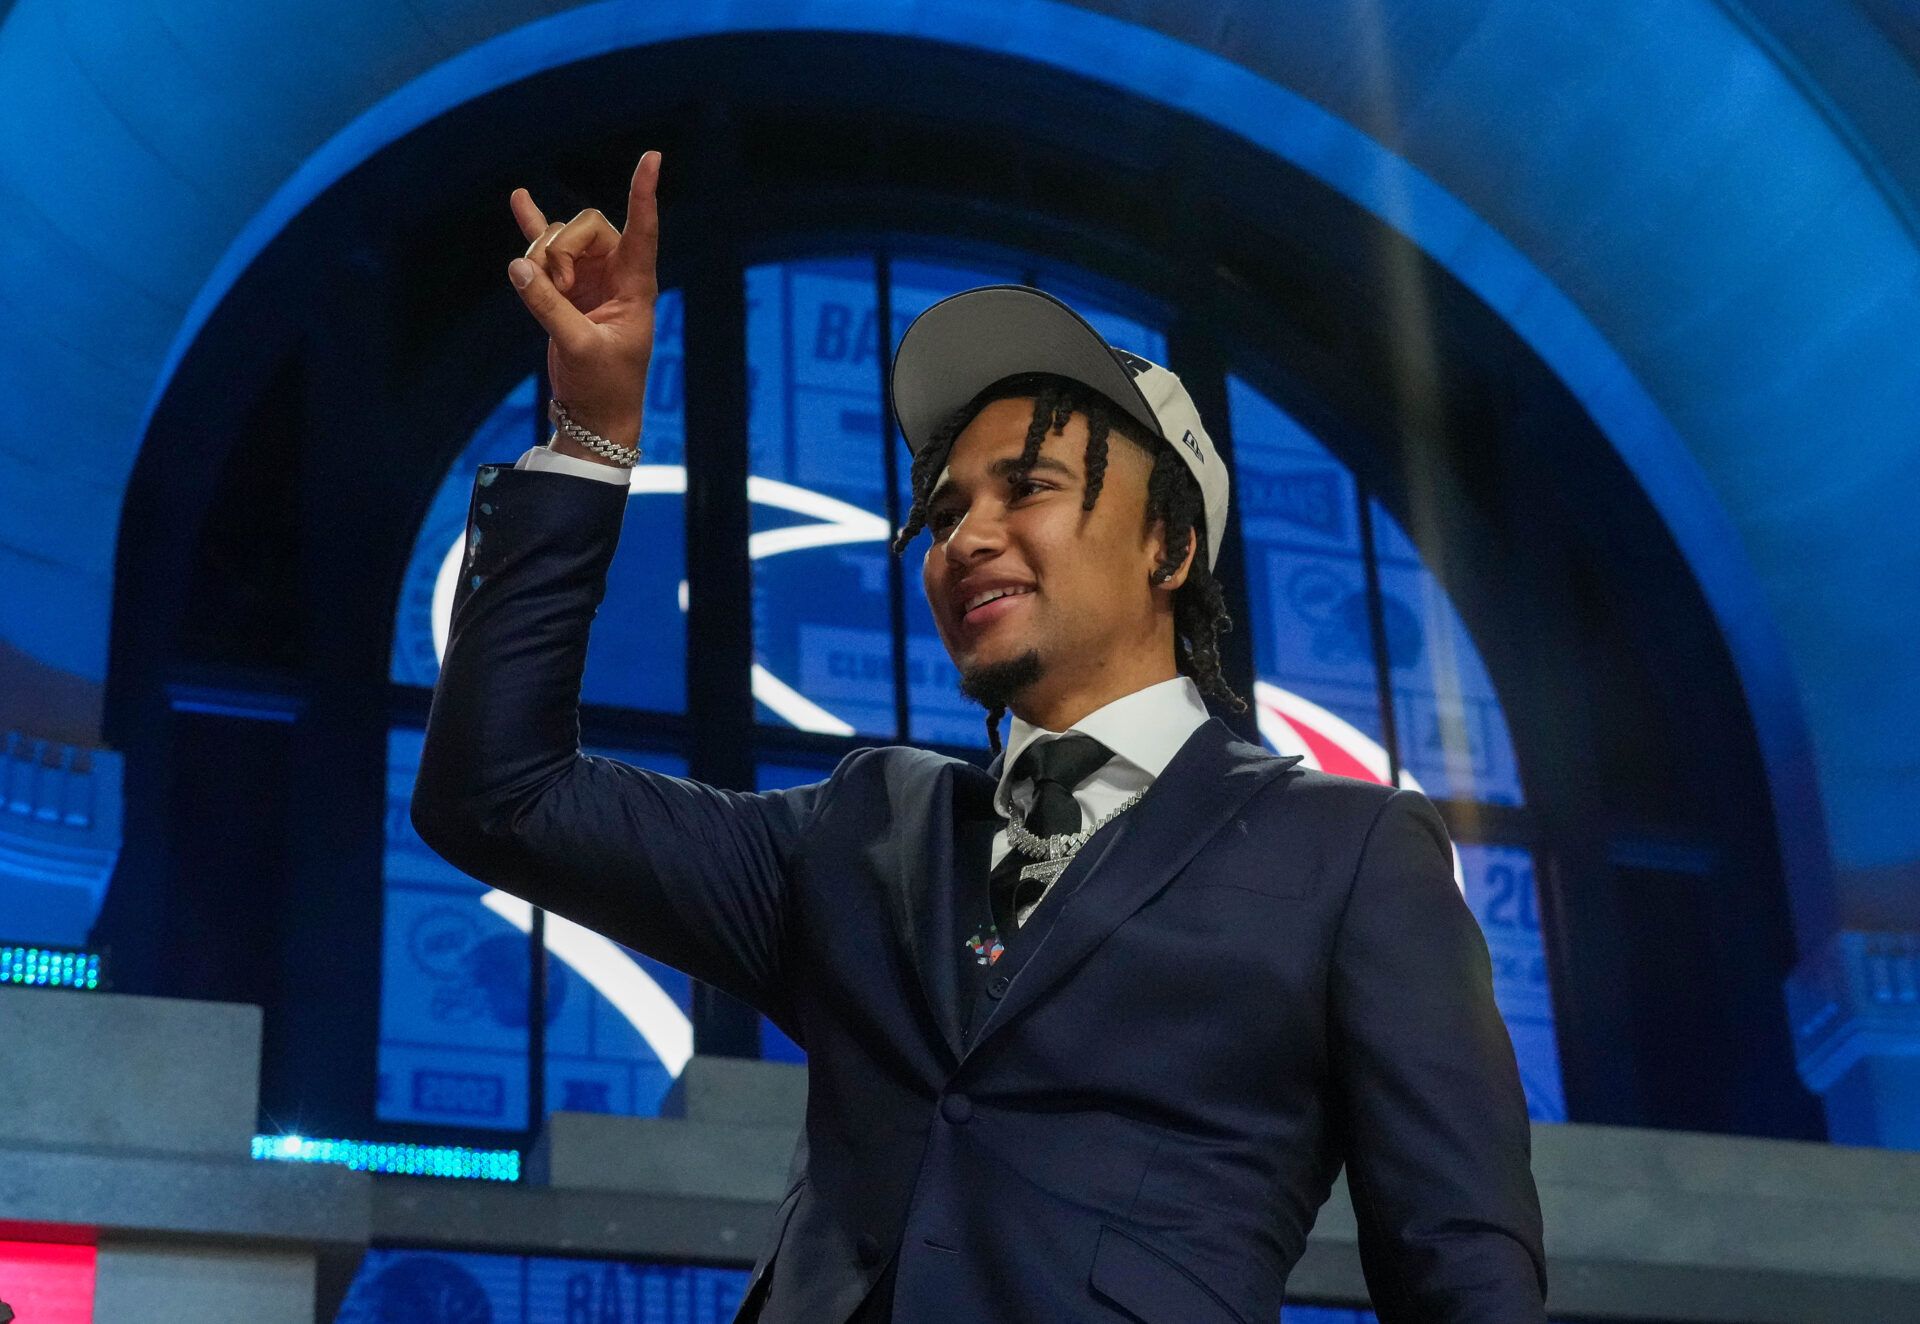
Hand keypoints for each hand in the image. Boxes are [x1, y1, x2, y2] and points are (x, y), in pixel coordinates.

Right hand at [507, 150, 661, 451]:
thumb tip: (519, 265)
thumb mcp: (578, 346)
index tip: (652, 157)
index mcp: (636, 286)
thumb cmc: (603, 385)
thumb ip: (548, 305)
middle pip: (585, 227)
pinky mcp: (565, 288)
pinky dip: (532, 227)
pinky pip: (546, 249)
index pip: (643, 231)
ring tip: (545, 293)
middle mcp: (615, 274)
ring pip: (560, 239)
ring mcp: (589, 278)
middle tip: (557, 288)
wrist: (593, 413)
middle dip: (562, 249)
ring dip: (543, 258)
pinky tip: (519, 198)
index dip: (644, 195)